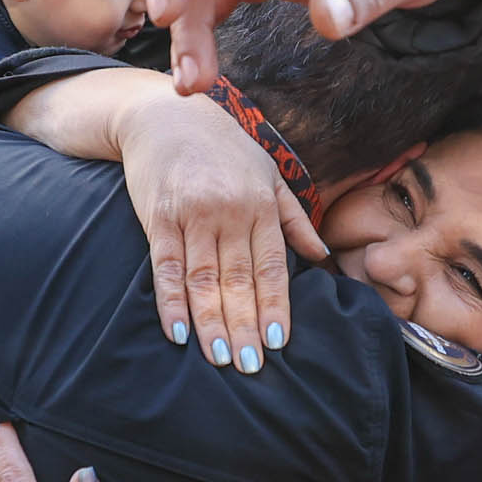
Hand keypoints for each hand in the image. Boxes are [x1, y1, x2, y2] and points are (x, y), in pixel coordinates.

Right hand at [117, 82, 329, 366]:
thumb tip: (323, 258)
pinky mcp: (157, 218)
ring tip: (220, 358)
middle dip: (245, 325)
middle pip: (238, 280)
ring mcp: (191, 216)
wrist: (165, 115)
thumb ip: (294, 219)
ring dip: (211, 322)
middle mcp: (228, 212)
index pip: (271, 266)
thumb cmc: (224, 148)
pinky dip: (170, 301)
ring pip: (204, 279)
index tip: (279, 341)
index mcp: (260, 206)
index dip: (275, 305)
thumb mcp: (268, 174)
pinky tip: (177, 331)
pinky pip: (166, 266)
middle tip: (251, 366)